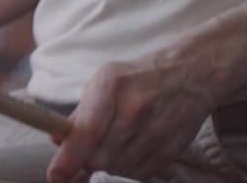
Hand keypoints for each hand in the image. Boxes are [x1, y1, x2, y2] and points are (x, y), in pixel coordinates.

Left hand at [47, 56, 220, 182]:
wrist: (191, 73)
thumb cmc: (137, 78)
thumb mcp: (103, 81)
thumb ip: (79, 112)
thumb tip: (57, 140)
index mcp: (111, 85)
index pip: (87, 131)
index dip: (68, 158)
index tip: (55, 176)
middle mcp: (135, 108)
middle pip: (100, 157)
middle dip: (87, 160)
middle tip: (88, 150)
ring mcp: (157, 130)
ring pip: (118, 168)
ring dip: (108, 164)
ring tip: (113, 144)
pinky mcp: (173, 147)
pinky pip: (141, 173)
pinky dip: (129, 168)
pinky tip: (131, 149)